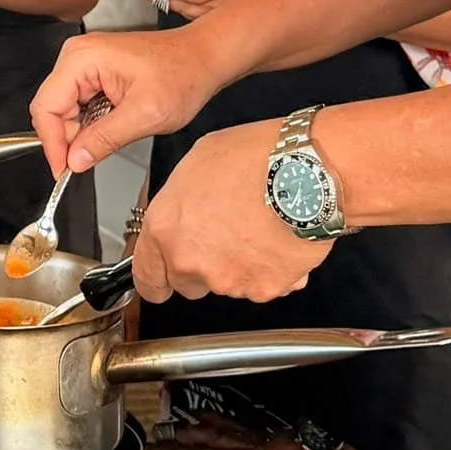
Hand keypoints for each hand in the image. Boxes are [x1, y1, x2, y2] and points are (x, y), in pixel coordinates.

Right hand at [30, 27, 226, 175]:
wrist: (201, 58)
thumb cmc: (182, 74)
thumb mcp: (145, 115)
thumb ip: (104, 139)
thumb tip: (75, 160)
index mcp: (83, 58)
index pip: (47, 106)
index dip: (52, 143)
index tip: (63, 170)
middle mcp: (77, 55)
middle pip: (52, 108)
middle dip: (66, 139)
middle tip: (85, 164)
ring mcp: (84, 61)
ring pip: (63, 108)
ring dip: (80, 132)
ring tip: (109, 140)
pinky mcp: (92, 71)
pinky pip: (77, 103)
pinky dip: (89, 124)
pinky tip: (111, 129)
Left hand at [133, 122, 331, 302]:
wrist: (303, 174)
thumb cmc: (252, 159)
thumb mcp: (195, 164)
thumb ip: (180, 204)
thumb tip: (183, 214)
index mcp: (165, 229)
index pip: (146, 277)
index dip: (155, 278)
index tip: (160, 279)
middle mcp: (191, 262)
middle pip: (188, 284)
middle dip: (201, 267)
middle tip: (222, 234)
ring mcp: (229, 280)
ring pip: (226, 284)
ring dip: (236, 266)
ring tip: (254, 227)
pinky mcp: (264, 289)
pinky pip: (262, 286)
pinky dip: (267, 271)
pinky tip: (274, 239)